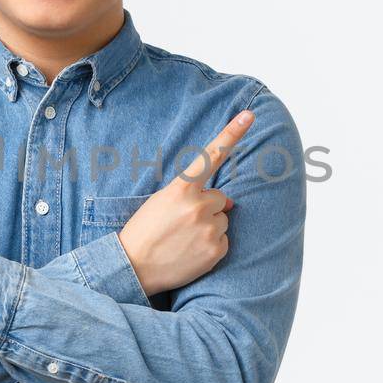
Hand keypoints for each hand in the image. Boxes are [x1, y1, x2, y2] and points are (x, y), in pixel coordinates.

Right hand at [117, 109, 253, 297]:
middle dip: (207, 208)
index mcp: (181, 189)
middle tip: (181, 223)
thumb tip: (228, 201)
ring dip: (209, 227)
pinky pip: (224, 241)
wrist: (133, 267)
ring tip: (183, 239)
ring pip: (223, 220)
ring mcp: (209, 229)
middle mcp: (198, 206)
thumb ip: (193, 194)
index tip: (249, 115)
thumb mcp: (161, 202)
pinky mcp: (216, 250)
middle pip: (219, 198)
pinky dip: (211, 246)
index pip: (210, 156)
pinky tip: (191, 251)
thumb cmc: (145, 231)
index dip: (232, 133)